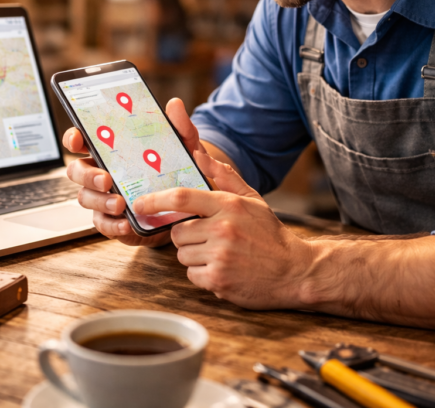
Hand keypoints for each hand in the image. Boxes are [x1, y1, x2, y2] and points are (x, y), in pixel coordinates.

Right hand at [63, 98, 204, 247]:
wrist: (190, 203)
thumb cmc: (178, 168)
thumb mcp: (183, 146)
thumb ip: (179, 126)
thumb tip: (174, 104)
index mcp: (110, 150)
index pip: (82, 140)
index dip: (73, 138)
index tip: (77, 139)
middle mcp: (102, 172)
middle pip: (77, 171)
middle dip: (87, 175)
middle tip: (106, 180)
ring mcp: (104, 197)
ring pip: (85, 198)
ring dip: (100, 201)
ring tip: (120, 204)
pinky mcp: (113, 220)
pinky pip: (102, 224)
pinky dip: (112, 225)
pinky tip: (126, 225)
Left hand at [132, 151, 313, 308]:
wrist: (295, 271)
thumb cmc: (269, 234)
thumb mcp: (251, 200)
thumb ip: (223, 177)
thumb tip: (198, 154)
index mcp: (228, 206)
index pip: (181, 197)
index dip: (155, 200)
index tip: (139, 204)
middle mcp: (223, 229)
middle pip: (178, 232)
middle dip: (187, 236)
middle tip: (207, 239)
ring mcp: (220, 256)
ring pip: (183, 254)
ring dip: (194, 256)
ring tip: (219, 255)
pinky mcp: (219, 280)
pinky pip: (192, 275)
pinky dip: (202, 275)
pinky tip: (222, 270)